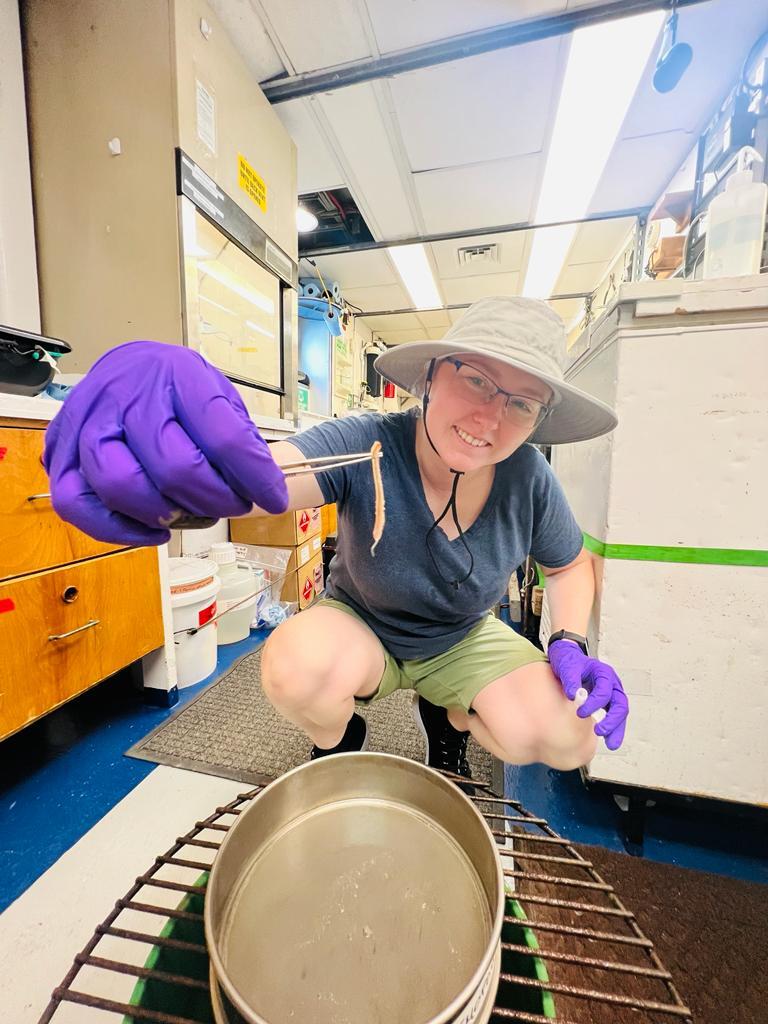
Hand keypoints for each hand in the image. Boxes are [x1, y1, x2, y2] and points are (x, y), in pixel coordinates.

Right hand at [44, 341, 288, 545]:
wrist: (132, 368)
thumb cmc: (179, 389)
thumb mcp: (219, 394)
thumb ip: (239, 437)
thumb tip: (265, 490)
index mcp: (178, 374)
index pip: (223, 436)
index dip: (255, 477)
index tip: (274, 497)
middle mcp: (127, 394)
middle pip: (174, 468)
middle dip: (215, 500)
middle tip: (232, 504)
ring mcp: (88, 422)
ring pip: (119, 486)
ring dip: (165, 514)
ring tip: (190, 512)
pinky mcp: (61, 452)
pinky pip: (78, 504)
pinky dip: (118, 529)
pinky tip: (153, 529)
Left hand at [547, 640, 628, 749]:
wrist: (568, 658)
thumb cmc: (570, 661)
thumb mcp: (568, 667)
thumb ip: (571, 680)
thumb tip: (573, 695)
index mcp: (603, 673)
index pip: (605, 690)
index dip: (594, 703)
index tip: (581, 712)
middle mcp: (612, 683)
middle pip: (620, 703)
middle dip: (613, 720)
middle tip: (600, 731)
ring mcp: (612, 693)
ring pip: (621, 712)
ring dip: (617, 728)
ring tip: (611, 744)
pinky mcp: (608, 701)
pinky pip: (615, 716)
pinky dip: (613, 728)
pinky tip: (609, 740)